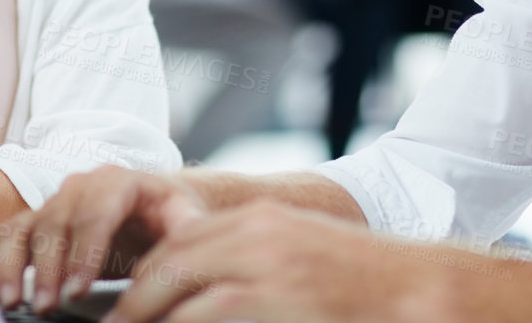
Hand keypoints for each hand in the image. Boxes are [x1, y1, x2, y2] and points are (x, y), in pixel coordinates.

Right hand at [0, 165, 208, 314]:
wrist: (153, 205)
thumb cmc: (168, 212)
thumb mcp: (185, 215)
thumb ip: (183, 227)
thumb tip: (181, 245)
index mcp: (119, 181)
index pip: (96, 213)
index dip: (84, 253)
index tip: (78, 289)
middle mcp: (81, 186)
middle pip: (56, 222)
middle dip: (49, 267)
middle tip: (48, 303)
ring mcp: (57, 202)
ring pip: (27, 228)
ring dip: (16, 265)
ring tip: (13, 299)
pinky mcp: (40, 220)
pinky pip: (11, 236)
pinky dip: (0, 263)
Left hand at [106, 202, 442, 322]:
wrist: (416, 291)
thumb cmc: (364, 283)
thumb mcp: (302, 254)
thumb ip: (255, 261)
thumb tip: (207, 292)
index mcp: (261, 219)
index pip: (183, 237)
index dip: (149, 270)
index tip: (130, 298)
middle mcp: (255, 233)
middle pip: (170, 258)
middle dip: (136, 295)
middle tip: (115, 322)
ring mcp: (262, 264)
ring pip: (176, 286)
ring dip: (146, 313)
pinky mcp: (270, 296)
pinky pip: (204, 312)